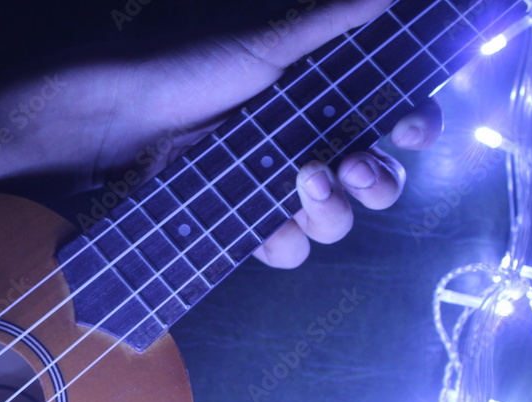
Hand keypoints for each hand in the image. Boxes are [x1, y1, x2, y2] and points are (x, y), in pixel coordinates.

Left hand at [54, 0, 442, 267]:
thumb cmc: (187, 70)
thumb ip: (332, 20)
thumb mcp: (264, 41)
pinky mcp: (243, 223)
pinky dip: (284, 242)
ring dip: (333, 213)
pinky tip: (270, 228)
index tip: (408, 130)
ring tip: (303, 187)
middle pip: (374, 179)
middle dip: (378, 181)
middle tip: (353, 169)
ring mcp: (274, 187)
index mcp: (322, 96)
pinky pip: (285, 248)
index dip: (414, 126)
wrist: (117, 122)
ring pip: (334, 220)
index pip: (392, 115)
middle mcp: (306, 143)